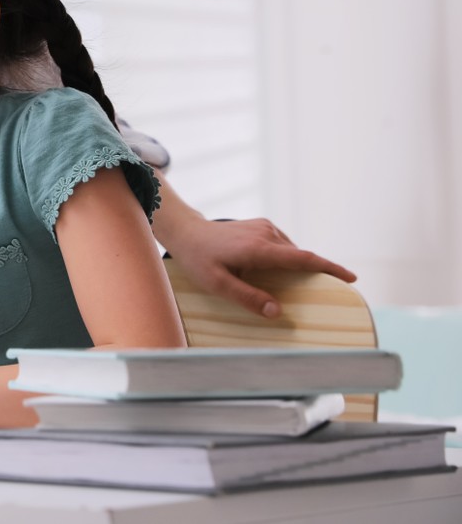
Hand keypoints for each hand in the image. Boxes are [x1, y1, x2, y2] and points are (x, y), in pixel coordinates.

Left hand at [166, 217, 356, 317]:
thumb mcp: (217, 284)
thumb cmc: (199, 259)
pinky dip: (287, 260)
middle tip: (325, 294)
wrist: (186, 231)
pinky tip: (275, 273)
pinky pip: (283, 246)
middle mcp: (267, 234)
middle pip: (300, 257)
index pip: (303, 259)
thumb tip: (277, 313)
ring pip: (292, 252)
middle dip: (316, 274)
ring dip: (297, 268)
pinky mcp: (263, 226)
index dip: (329, 268)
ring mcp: (265, 227)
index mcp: (259, 248)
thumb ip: (247, 298)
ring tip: (296, 286)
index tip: (352, 278)